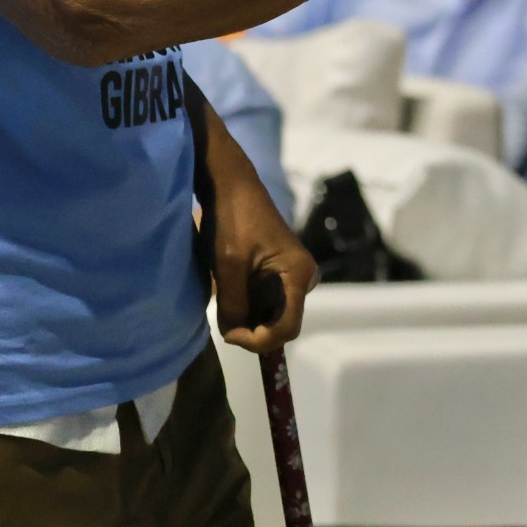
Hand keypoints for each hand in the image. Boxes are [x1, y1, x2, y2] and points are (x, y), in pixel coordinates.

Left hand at [207, 115, 317, 354]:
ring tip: (224, 300)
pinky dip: (248, 306)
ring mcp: (293, 276)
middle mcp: (303, 278)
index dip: (258, 340)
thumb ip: (234, 304)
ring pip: (271, 315)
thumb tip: (234, 334)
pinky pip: (267, 302)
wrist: (231, 186)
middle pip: (281, 325)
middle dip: (252, 330)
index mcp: (298, 275)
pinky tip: (230, 292)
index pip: (286, 329)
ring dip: (248, 317)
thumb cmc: (232, 220)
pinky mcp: (280, 273)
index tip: (228, 333)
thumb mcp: (228, 266)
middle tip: (223, 320)